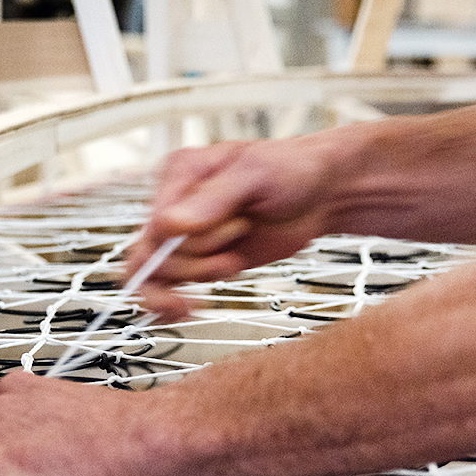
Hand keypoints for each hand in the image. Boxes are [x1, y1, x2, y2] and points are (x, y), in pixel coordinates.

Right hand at [125, 133, 343, 318]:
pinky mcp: (200, 260)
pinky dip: (175, 301)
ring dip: (197, 277)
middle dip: (197, 260)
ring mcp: (187, 236)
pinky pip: (167, 287)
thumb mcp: (254, 174)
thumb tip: (171, 224)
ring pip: (157, 274)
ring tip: (232, 262)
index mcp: (180, 175)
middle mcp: (176, 205)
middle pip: (154, 253)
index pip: (155, 223)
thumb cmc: (292, 169)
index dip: (184, 244)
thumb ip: (213, 199)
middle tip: (235, 246)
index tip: (221, 243)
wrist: (321, 194)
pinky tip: (191, 306)